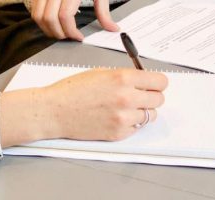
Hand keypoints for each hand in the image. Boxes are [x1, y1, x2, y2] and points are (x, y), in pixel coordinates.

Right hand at [0, 69, 167, 146]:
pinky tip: (116, 117)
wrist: (54, 111)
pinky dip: (131, 123)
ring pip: (151, 115)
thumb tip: (143, 80)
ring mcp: (124, 118)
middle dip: (151, 96)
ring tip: (127, 108)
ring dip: (143, 111)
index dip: (157, 83)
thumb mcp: (101, 73)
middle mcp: (127, 98)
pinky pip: (137, 128)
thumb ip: (125, 76)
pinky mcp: (118, 133)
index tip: (154, 84)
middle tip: (141, 96)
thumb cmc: (72, 90)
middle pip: (159, 99)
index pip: (160, 82)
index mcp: (123, 78)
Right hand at [30, 0, 119, 40]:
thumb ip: (103, 10)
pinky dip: (41, 19)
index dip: (71, 31)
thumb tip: (112, 28)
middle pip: (48, 18)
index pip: (64, 16)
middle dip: (59, 33)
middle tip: (69, 36)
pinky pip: (34, 9)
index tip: (79, 37)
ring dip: (47, 29)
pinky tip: (53, 21)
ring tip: (60, 31)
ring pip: (37, 15)